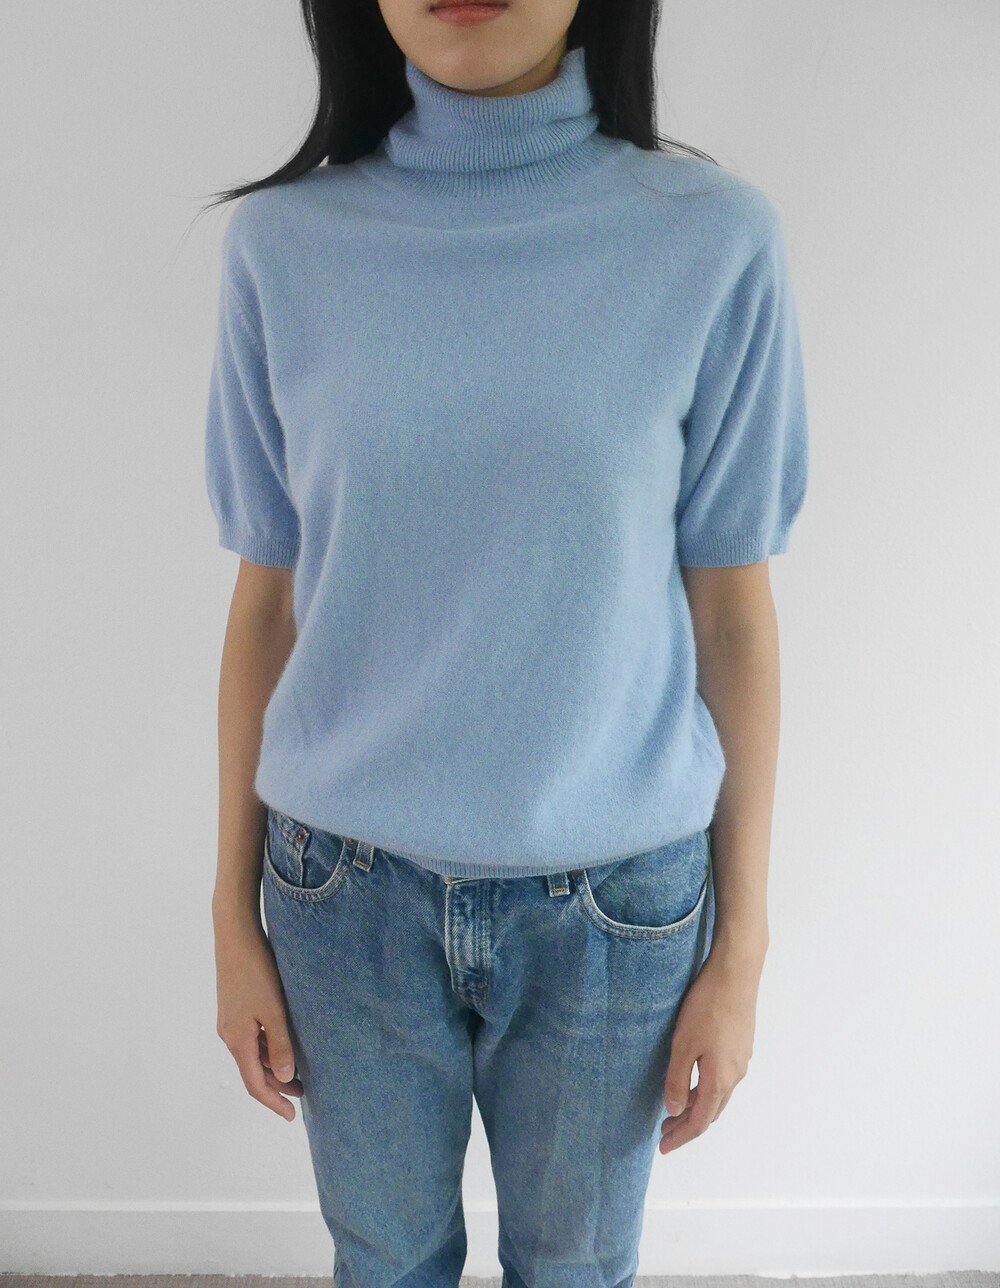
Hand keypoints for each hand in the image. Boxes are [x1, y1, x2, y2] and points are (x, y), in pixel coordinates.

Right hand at [214, 913, 304, 1120]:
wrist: (235, 936)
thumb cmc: (255, 970)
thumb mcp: (274, 1010)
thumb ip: (280, 1045)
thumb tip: (285, 1077)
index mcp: (237, 1040)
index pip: (255, 1084)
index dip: (273, 1103)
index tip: (291, 1116)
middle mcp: (229, 1035)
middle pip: (253, 1071)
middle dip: (276, 1087)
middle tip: (302, 1095)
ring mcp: (231, 1021)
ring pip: (253, 1054)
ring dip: (274, 1067)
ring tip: (299, 1072)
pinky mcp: (235, 1008)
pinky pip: (252, 1038)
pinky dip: (268, 1048)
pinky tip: (285, 1043)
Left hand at [658, 946, 760, 1153]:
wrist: (736, 974)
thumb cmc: (707, 1007)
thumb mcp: (684, 1045)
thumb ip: (678, 1080)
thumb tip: (674, 1110)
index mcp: (720, 1080)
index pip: (699, 1121)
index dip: (681, 1138)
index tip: (663, 1148)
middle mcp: (736, 1075)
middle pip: (710, 1111)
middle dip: (687, 1125)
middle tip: (664, 1132)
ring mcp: (741, 1059)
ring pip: (718, 1095)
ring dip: (697, 1106)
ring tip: (675, 1109)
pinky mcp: (741, 1043)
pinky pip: (723, 1078)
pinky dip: (706, 1089)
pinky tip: (694, 1079)